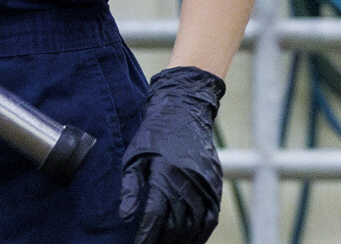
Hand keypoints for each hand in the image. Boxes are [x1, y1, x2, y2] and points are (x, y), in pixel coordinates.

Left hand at [119, 66, 224, 243]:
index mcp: (164, 174)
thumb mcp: (134, 156)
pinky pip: (211, 220)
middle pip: (175, 226)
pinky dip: (201, 235)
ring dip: (181, 241)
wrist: (184, 111)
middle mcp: (187, 182)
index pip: (154, 217)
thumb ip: (130, 187)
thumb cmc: (154, 134)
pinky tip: (190, 240)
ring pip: (194, 226)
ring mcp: (205, 186)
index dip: (146, 236)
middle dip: (162, 241)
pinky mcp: (216, 187)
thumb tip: (125, 217)